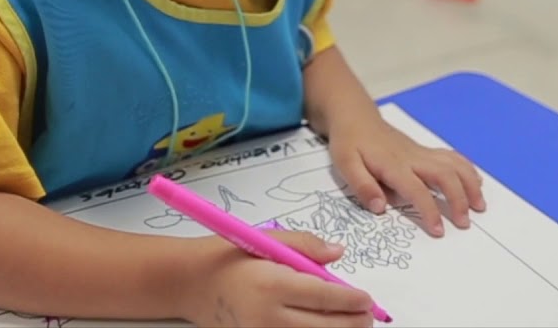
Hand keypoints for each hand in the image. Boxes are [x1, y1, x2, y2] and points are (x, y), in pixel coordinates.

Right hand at [186, 231, 374, 327]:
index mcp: (272, 284)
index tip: (367, 300)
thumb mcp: (265, 239)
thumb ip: (304, 245)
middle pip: (326, 327)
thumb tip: (339, 253)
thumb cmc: (228, 257)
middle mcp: (269, 317)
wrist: (190, 284)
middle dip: (354, 322)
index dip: (352, 300)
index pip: (324, 296)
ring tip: (352, 324)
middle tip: (367, 315)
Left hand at [329, 116, 485, 236]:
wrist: (356, 117)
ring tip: (480, 206)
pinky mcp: (425, 151)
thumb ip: (362, 185)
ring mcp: (422, 153)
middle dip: (459, 199)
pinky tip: (476, 183)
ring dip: (470, 184)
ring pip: (454, 164)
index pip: (417, 190)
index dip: (430, 210)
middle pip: (445, 175)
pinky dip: (468, 170)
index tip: (439, 231)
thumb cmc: (350, 144)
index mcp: (393, 165)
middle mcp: (413, 158)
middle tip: (465, 223)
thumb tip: (380, 207)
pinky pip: (452, 157)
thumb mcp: (345, 164)